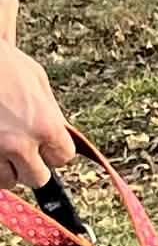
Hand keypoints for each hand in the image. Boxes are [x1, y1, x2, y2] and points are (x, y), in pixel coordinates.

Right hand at [0, 20, 73, 190]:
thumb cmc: (5, 64)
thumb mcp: (38, 83)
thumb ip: (51, 114)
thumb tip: (59, 135)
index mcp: (44, 126)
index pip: (62, 158)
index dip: (55, 151)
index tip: (48, 146)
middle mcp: (20, 143)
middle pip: (38, 178)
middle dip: (34, 166)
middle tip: (26, 152)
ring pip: (9, 181)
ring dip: (10, 170)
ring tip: (6, 150)